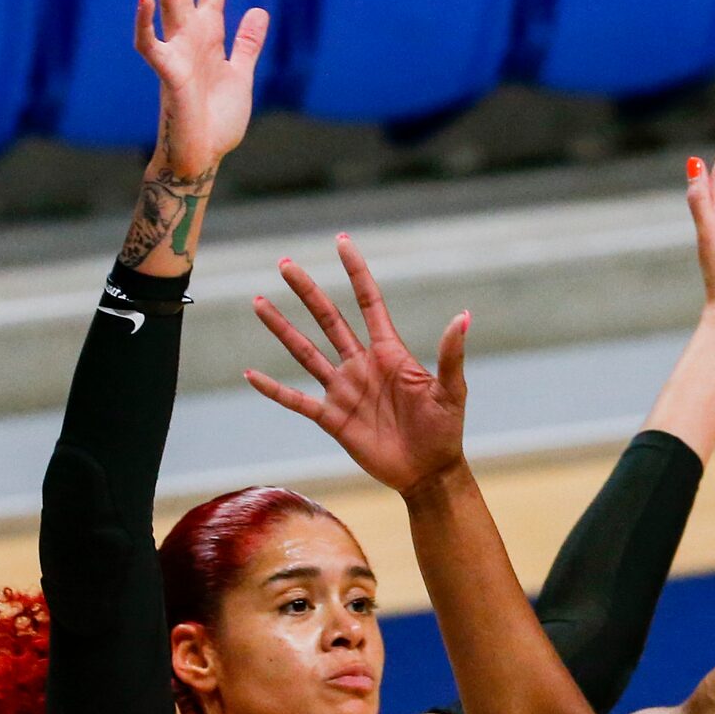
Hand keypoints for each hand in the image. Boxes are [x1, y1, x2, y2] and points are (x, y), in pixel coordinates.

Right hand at [135, 0, 266, 179]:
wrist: (202, 156)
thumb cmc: (217, 119)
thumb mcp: (241, 74)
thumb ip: (247, 43)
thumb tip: (258, 10)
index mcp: (208, 32)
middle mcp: (189, 33)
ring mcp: (175, 50)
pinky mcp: (168, 74)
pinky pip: (150, 43)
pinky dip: (146, 22)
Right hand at [246, 238, 470, 496]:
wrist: (429, 472)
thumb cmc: (445, 430)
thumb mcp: (451, 390)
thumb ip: (450, 354)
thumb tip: (464, 316)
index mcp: (390, 353)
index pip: (369, 303)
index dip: (356, 273)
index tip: (341, 242)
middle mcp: (362, 365)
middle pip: (329, 320)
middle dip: (308, 291)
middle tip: (284, 264)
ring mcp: (345, 390)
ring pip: (306, 352)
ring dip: (282, 329)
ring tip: (258, 302)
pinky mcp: (333, 418)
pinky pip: (296, 399)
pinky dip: (273, 389)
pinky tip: (250, 373)